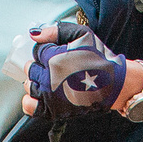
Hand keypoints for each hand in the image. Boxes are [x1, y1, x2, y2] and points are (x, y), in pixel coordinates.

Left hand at [8, 21, 127, 118]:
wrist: (113, 83)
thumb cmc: (99, 58)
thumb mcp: (82, 34)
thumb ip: (56, 31)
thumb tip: (34, 33)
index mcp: (53, 58)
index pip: (37, 51)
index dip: (46, 50)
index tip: (56, 52)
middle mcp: (48, 78)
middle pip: (31, 69)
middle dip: (40, 65)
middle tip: (55, 66)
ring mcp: (50, 96)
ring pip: (29, 86)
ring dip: (36, 81)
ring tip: (49, 79)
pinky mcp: (53, 110)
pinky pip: (30, 107)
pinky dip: (30, 101)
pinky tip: (38, 95)